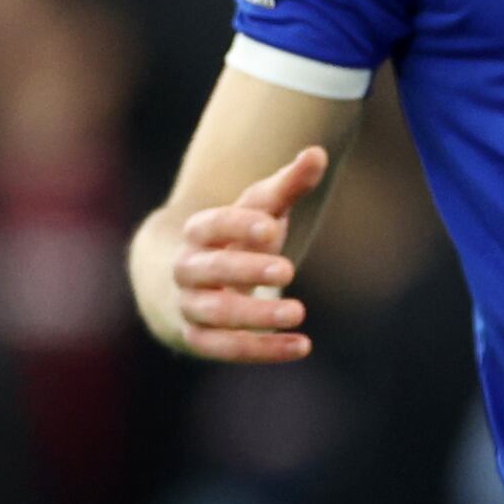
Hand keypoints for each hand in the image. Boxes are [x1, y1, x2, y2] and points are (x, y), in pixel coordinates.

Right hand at [155, 146, 328, 362]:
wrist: (186, 283)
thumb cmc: (236, 239)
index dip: (237, 226)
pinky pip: (226, 349)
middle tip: (288, 270)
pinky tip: (302, 346)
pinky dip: (263, 350)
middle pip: (210, 271)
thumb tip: (317, 153)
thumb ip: (287, 185)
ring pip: (216, 315)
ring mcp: (189, 307)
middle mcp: (187, 270)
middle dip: (247, 270)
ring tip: (299, 312)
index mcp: (198, 232)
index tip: (271, 227)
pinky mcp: (199, 339)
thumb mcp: (259, 209)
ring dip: (256, 316)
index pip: (211, 226)